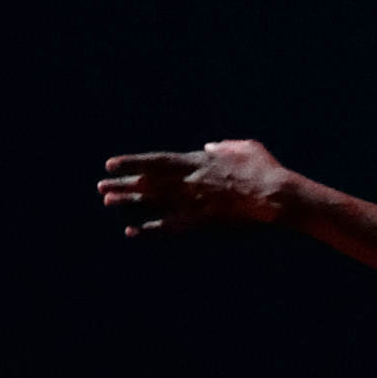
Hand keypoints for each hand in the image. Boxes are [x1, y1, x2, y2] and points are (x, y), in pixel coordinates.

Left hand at [97, 139, 299, 237]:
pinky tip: (132, 231)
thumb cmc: (264, 169)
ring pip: (153, 201)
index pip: (156, 161)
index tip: (112, 164)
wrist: (275, 196)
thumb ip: (224, 146)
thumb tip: (211, 146)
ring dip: (129, 201)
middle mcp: (189, 181)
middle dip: (123, 183)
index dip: (132, 162)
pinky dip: (149, 228)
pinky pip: (170, 226)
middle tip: (101, 186)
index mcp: (198, 161)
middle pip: (148, 182)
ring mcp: (193, 202)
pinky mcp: (201, 221)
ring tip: (108, 202)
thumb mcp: (246, 147)